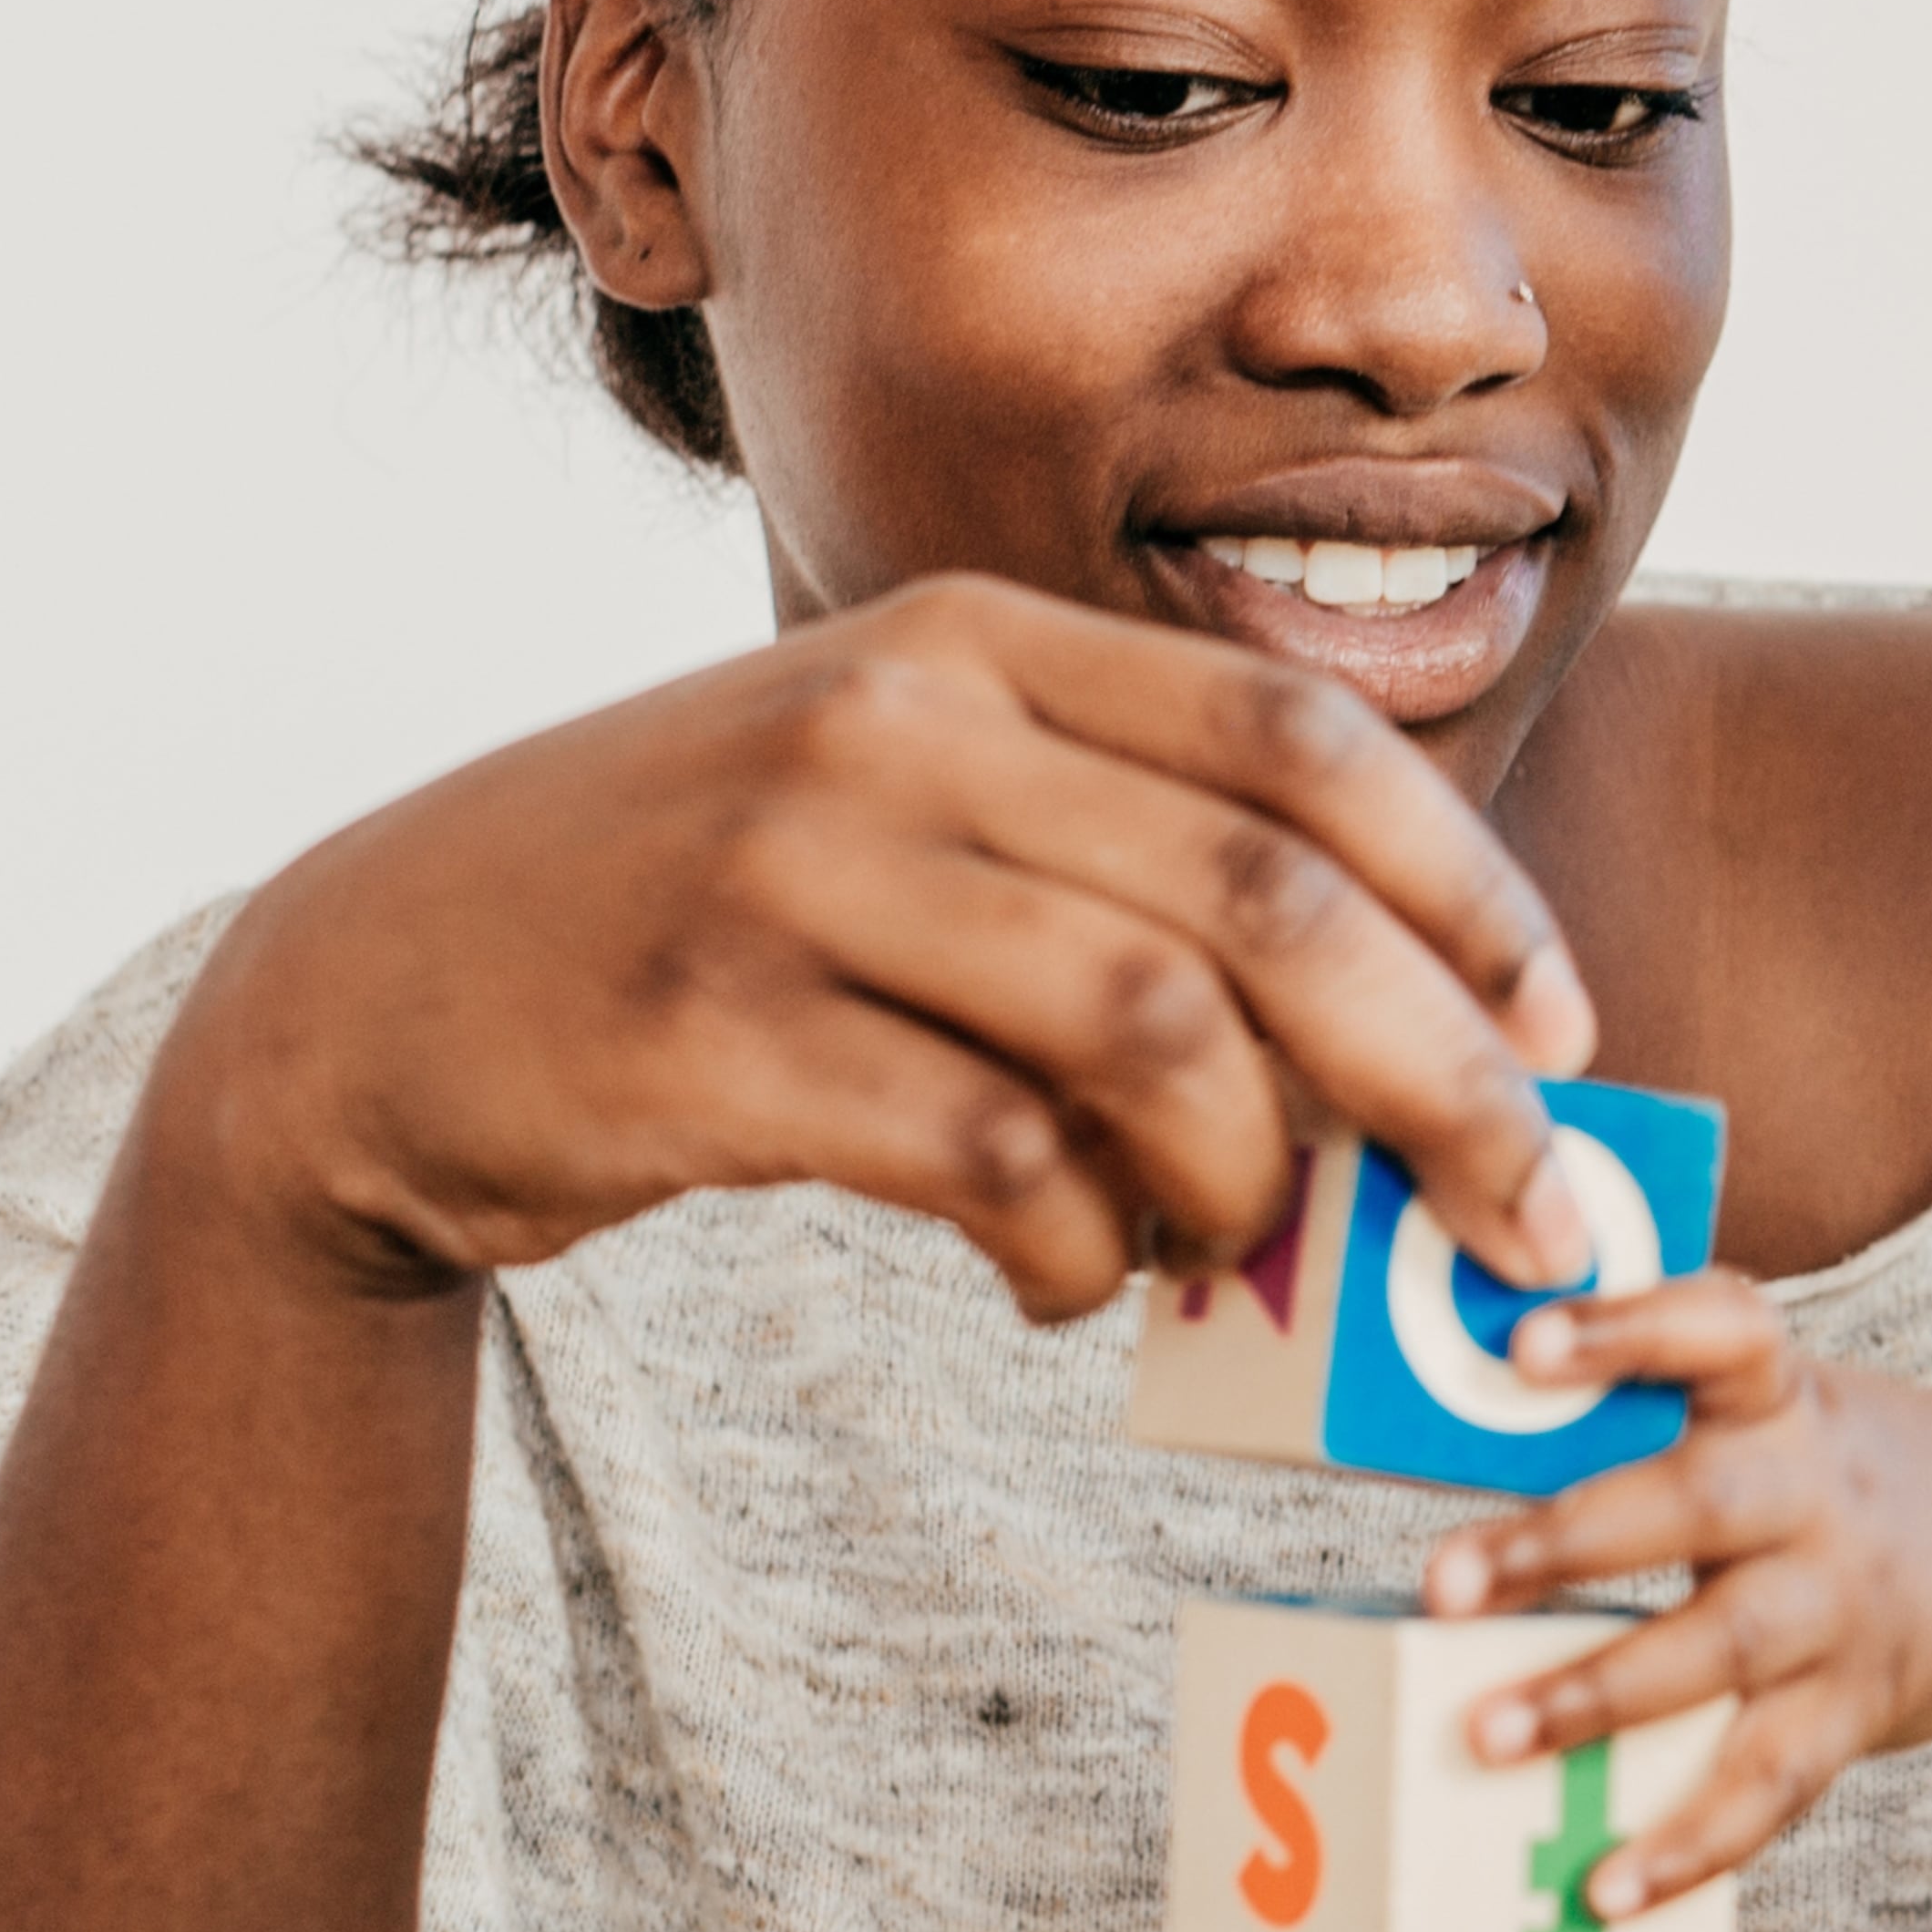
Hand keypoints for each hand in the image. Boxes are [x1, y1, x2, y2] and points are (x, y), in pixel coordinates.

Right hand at [159, 574, 1594, 1327]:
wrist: (363, 1002)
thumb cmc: (695, 922)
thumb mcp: (895, 812)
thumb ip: (1109, 878)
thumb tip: (1389, 1052)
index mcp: (971, 643)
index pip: (1299, 737)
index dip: (1471, 891)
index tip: (1567, 1035)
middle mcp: (895, 721)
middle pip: (1270, 900)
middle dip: (1447, 1077)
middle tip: (1530, 1218)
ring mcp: (794, 868)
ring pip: (1154, 1035)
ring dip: (1252, 1183)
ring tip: (1237, 1253)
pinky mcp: (711, 1034)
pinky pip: (994, 1161)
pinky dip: (1079, 1252)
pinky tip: (1072, 1288)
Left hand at [1411, 1280, 1931, 1909]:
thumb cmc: (1833, 1474)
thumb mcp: (1773, 1407)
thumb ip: (1650, 1413)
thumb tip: (1453, 1424)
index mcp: (1782, 1398)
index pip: (1721, 1333)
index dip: (1630, 1330)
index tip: (1526, 1344)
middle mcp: (1818, 1495)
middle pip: (1704, 1504)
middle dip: (1569, 1542)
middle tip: (1445, 1581)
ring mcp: (1844, 1608)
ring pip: (1725, 1648)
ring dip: (1598, 1695)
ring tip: (1487, 1738)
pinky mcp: (1857, 1710)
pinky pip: (1771, 1782)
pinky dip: (1690, 1843)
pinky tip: (1606, 1887)